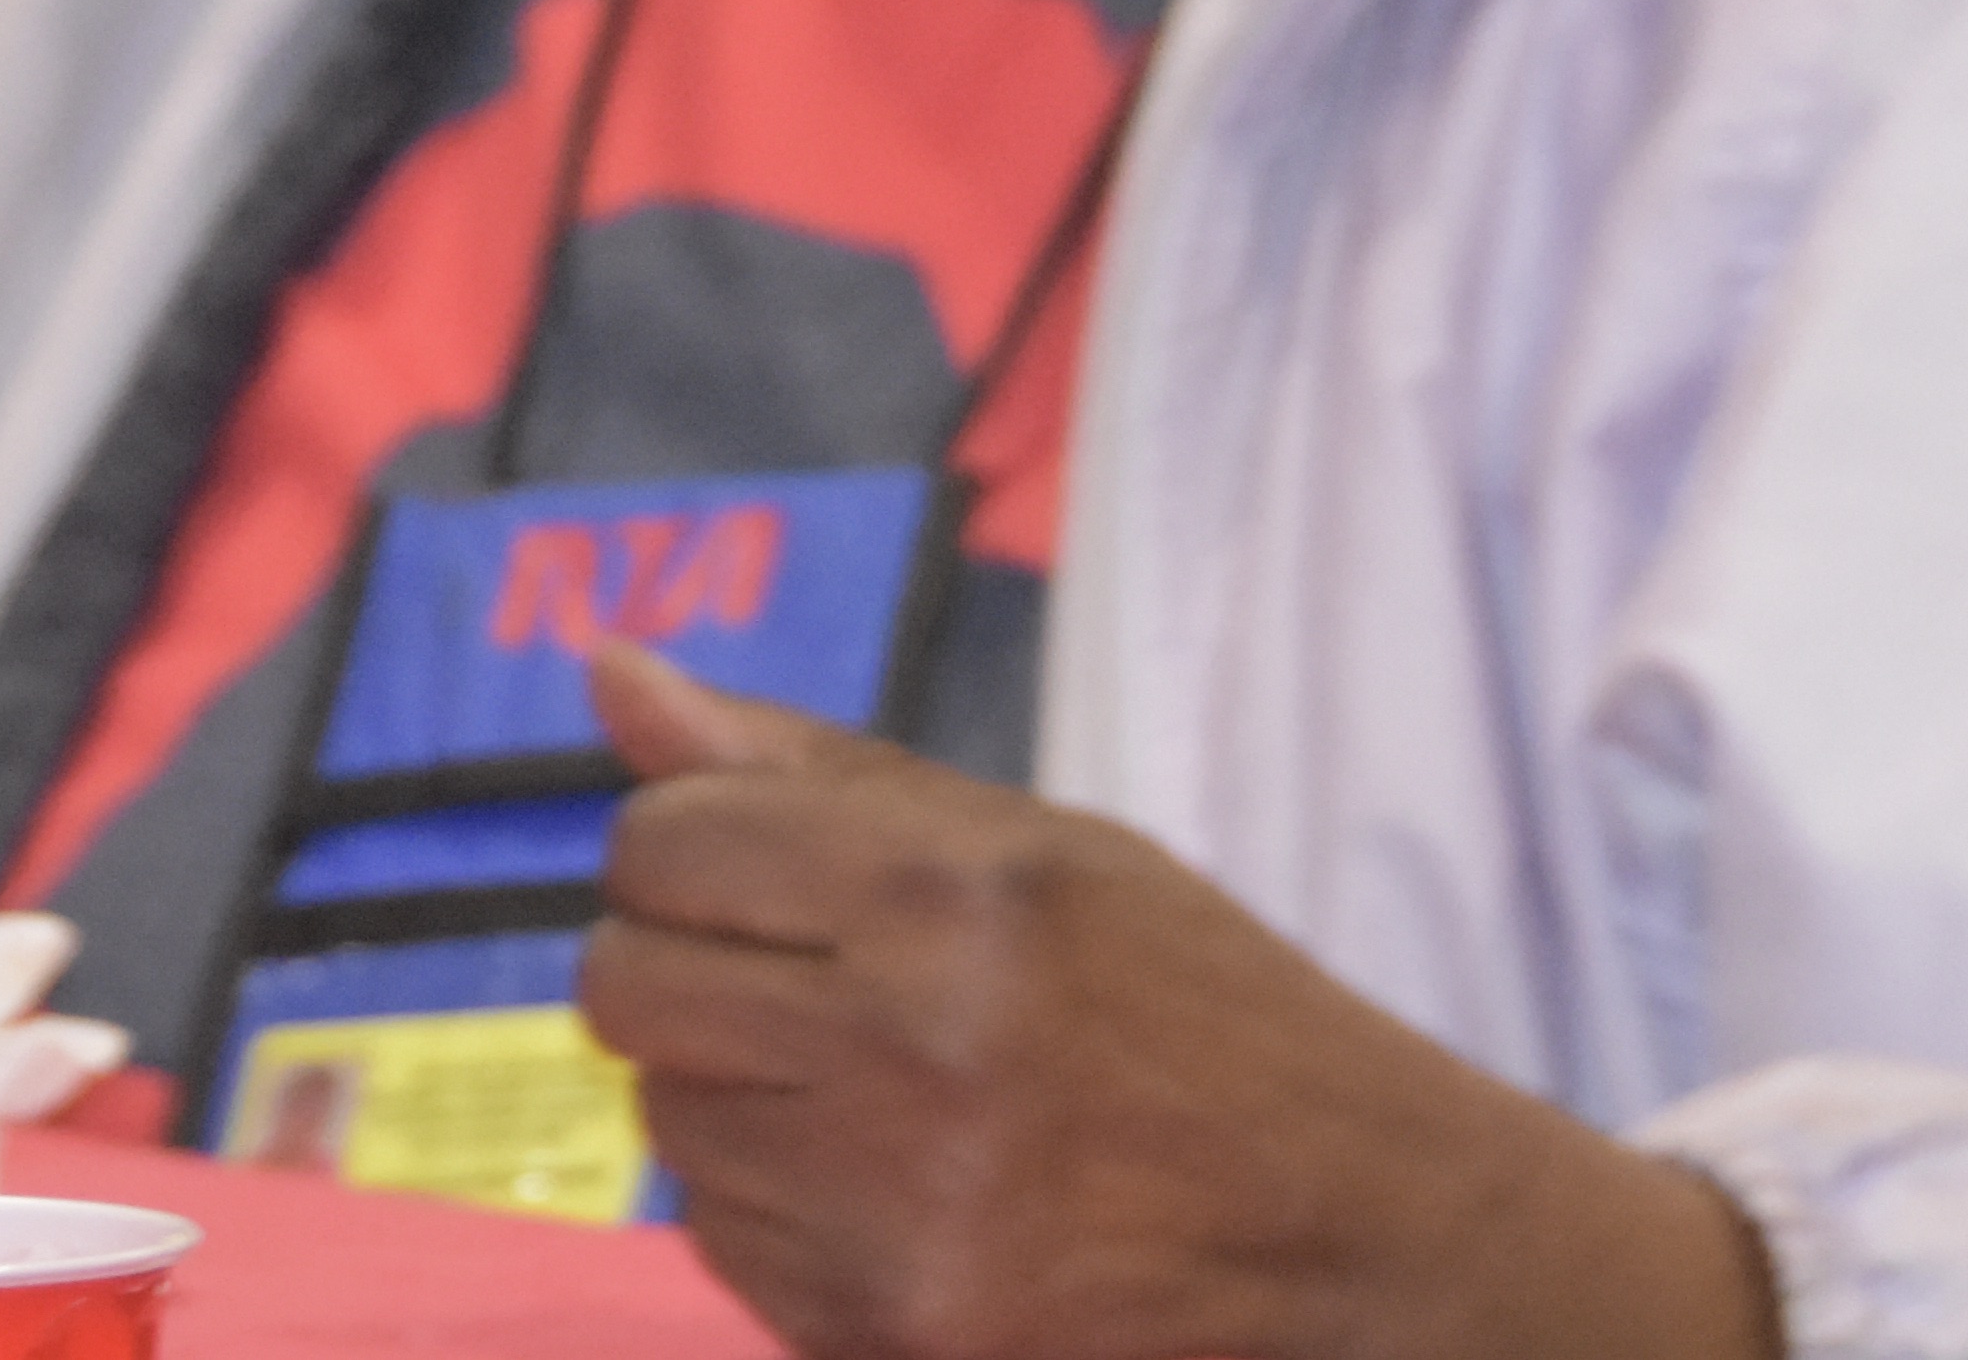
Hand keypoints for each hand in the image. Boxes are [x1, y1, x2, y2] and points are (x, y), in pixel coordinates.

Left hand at [580, 643, 1779, 1359]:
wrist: (1353, 1230)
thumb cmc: (1201, 1015)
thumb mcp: (1048, 851)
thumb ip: (817, 772)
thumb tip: (615, 673)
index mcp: (955, 891)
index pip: (666, 843)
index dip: (690, 853)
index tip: (758, 877)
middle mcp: (908, 1043)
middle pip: (625, 987)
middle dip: (685, 973)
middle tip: (807, 983)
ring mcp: (890, 1208)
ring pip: (666, 1125)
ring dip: (740, 1098)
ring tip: (887, 1091)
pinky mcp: (883, 1329)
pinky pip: (725, 1246)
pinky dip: (784, 1210)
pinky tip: (901, 1183)